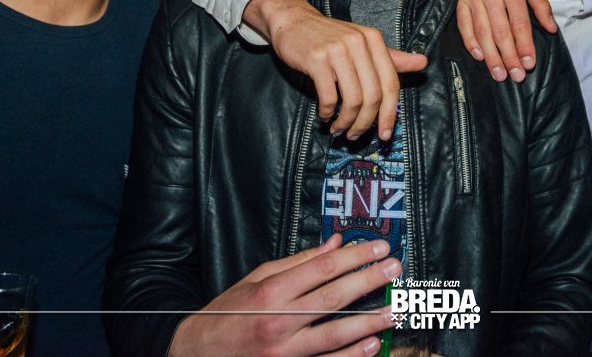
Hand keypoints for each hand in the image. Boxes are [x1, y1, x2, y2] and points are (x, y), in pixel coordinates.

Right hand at [168, 235, 400, 356]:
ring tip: (393, 309)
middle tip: (394, 269)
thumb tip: (335, 245)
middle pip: (333, 297)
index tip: (378, 248)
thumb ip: (299, 262)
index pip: (322, 269)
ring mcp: (284, 350)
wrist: (197, 353)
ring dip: (369, 321)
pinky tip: (371, 345)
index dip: (355, 257)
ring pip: (335, 333)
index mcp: (271, 292)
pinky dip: (351, 355)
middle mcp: (279, 321)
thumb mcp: (257, 279)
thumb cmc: (227, 314)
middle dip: (368, 281)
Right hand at [245, 0, 427, 140]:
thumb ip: (392, 57)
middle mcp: (358, 43)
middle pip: (373, 95)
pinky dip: (328, 112)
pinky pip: (328, 96)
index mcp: (374, 39)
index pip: (391, 83)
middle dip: (366, 122)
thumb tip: (423, 62)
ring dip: (346, 122)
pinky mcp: (316, 59)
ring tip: (339, 129)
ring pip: (352, 99)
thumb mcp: (363, 44)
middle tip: (356, 135)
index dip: (390, 113)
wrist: (293, 21)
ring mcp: (337, 50)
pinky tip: (325, 116)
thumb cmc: (330, 37)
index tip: (385, 133)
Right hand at [451, 0, 555, 83]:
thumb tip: (551, 29)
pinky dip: (471, 41)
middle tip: (516, 76)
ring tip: (499, 74)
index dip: (525, 45)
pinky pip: (464, 24)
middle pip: (500, 31)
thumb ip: (541, 5)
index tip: (529, 64)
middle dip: (509, 57)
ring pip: (482, 31)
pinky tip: (479, 56)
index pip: (520, 23)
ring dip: (491, 56)